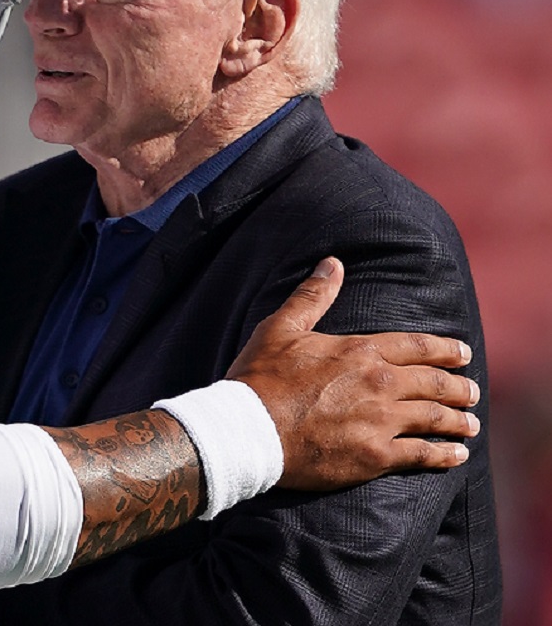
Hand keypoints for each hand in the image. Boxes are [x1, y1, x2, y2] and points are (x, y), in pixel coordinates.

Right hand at [227, 257, 478, 489]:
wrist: (249, 429)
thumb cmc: (261, 377)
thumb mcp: (281, 328)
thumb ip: (312, 296)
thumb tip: (333, 263)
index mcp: (360, 350)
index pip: (416, 346)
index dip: (444, 349)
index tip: (463, 353)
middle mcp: (379, 383)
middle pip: (434, 383)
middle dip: (459, 387)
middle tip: (472, 391)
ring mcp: (380, 422)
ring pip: (435, 418)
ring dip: (458, 420)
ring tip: (470, 424)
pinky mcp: (375, 457)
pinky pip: (422, 455)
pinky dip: (445, 455)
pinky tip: (457, 456)